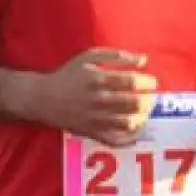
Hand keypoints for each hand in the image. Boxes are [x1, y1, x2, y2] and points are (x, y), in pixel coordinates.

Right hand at [21, 48, 157, 147]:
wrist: (43, 98)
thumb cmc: (68, 74)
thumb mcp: (88, 56)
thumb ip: (116, 55)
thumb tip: (143, 60)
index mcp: (99, 79)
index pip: (133, 82)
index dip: (148, 82)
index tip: (152, 82)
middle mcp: (99, 100)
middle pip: (135, 103)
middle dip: (149, 100)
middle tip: (150, 97)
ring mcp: (96, 119)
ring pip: (129, 122)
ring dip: (143, 116)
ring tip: (144, 111)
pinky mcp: (92, 132)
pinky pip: (116, 140)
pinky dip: (131, 137)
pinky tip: (136, 129)